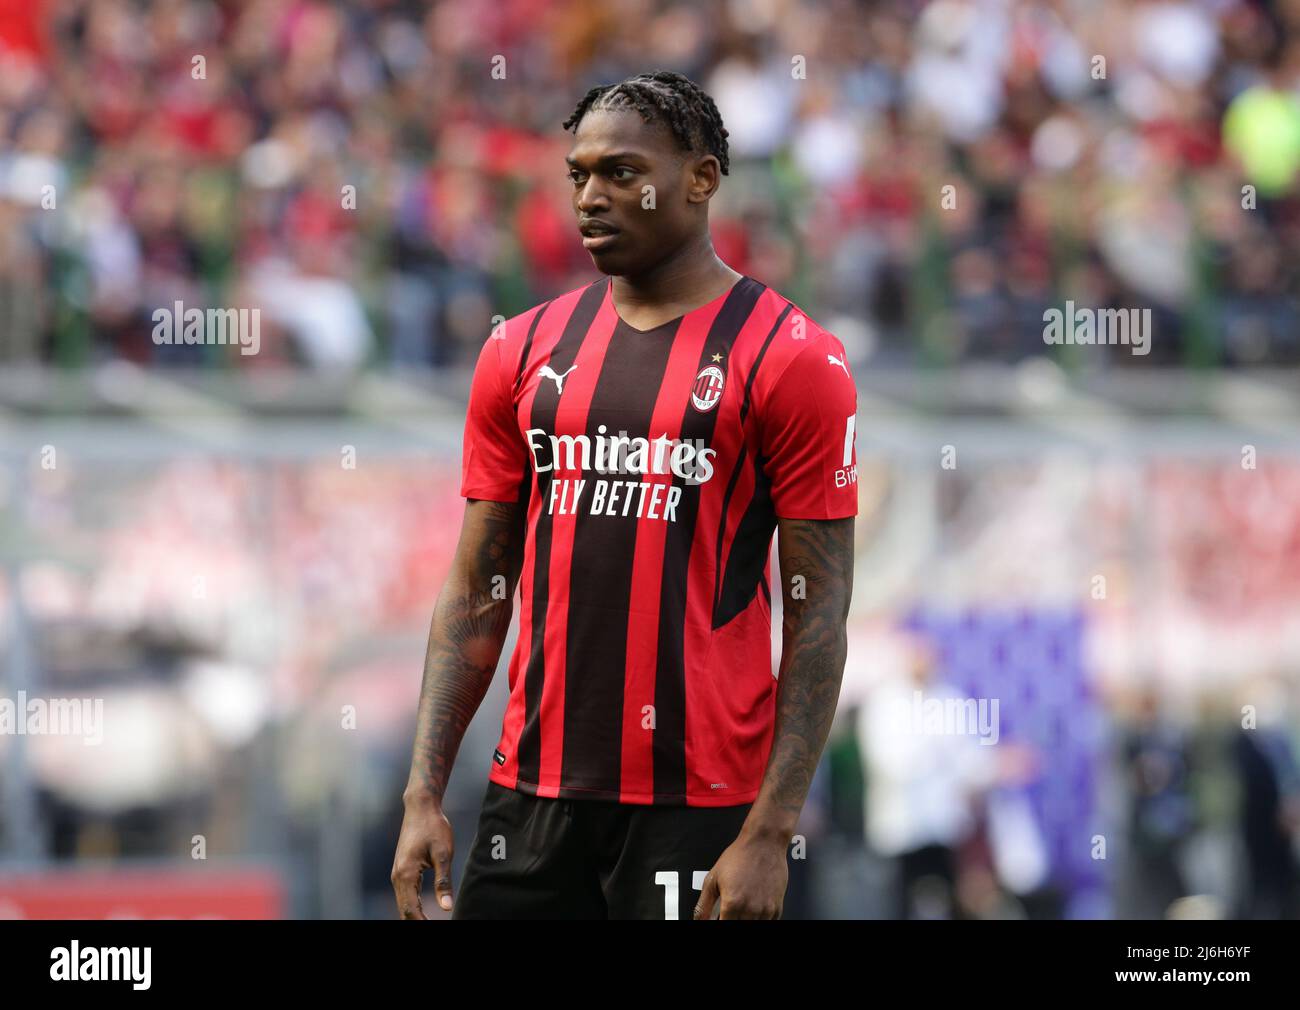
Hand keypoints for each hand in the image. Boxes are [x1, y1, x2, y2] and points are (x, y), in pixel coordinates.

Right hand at [391, 792, 454, 918]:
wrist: (421, 807)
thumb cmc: (434, 827)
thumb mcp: (443, 854)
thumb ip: (443, 882)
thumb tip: (446, 908)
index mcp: (406, 874)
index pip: (411, 910)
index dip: (422, 923)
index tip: (435, 928)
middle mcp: (397, 876)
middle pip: (404, 910)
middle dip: (417, 922)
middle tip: (433, 927)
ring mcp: (397, 873)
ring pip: (403, 903)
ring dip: (414, 916)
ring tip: (429, 923)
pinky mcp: (402, 869)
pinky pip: (405, 894)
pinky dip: (412, 906)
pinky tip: (423, 913)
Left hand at [694, 832, 787, 919]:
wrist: (764, 843)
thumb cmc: (740, 856)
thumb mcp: (714, 878)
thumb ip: (704, 905)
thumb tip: (699, 920)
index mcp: (732, 904)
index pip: (724, 927)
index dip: (720, 923)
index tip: (720, 916)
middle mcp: (750, 910)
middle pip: (739, 928)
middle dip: (732, 920)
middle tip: (729, 910)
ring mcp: (766, 911)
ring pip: (754, 927)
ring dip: (745, 920)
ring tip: (742, 907)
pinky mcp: (777, 908)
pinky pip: (767, 923)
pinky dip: (759, 919)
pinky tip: (753, 908)